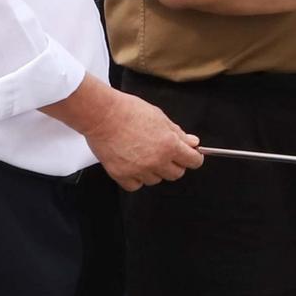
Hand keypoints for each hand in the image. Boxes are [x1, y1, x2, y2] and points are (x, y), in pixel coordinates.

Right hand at [82, 88, 203, 191]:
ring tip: (143, 153)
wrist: (102, 114)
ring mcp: (139, 170)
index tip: (190, 156)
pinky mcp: (122, 175)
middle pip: (176, 174)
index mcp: (169, 145)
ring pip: (156, 180)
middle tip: (164, 152)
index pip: (193, 161)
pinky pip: (136, 185)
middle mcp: (156, 161)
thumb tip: (193, 143)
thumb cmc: (129, 111)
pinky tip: (132, 164)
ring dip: (154, 170)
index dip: (193, 158)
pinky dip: (136, 178)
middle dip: (174, 164)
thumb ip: (178, 133)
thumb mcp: (160, 117)